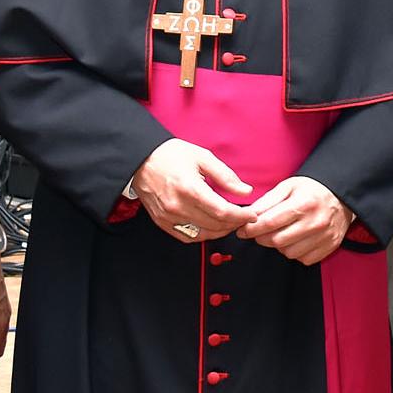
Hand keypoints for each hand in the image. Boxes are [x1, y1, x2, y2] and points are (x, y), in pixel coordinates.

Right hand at [133, 139, 256, 242]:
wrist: (140, 159)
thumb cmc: (170, 155)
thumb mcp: (202, 157)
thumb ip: (226, 176)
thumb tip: (245, 191)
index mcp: (189, 188)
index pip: (222, 211)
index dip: (240, 216)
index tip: (251, 215)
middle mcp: (178, 205)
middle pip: (214, 224)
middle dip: (234, 223)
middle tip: (243, 217)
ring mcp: (168, 216)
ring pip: (203, 234)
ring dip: (220, 231)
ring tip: (230, 222)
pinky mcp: (162, 222)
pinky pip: (187, 237)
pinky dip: (203, 235)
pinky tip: (211, 227)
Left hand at [239, 175, 350, 264]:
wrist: (341, 197)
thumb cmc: (311, 190)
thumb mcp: (288, 186)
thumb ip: (267, 201)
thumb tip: (247, 215)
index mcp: (304, 204)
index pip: (270, 222)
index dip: (251, 228)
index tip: (242, 230)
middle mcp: (316, 222)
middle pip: (277, 241)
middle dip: (262, 237)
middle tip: (260, 231)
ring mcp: (324, 237)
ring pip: (288, 252)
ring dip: (279, 245)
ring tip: (282, 232)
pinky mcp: (329, 247)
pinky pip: (302, 259)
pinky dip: (294, 251)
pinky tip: (296, 239)